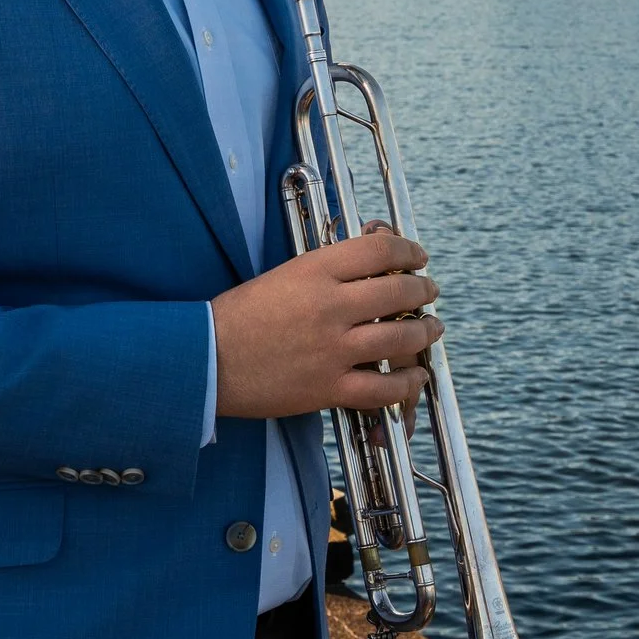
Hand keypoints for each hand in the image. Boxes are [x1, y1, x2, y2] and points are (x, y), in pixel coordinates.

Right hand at [212, 230, 440, 419]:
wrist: (207, 361)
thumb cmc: (239, 316)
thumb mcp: (283, 275)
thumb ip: (326, 270)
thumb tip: (370, 263)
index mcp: (315, 271)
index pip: (380, 250)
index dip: (408, 250)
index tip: (417, 256)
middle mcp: (330, 307)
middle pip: (399, 291)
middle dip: (423, 289)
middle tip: (428, 290)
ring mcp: (333, 350)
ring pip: (401, 338)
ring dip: (425, 332)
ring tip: (431, 328)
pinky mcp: (329, 388)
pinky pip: (386, 388)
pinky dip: (408, 382)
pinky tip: (415, 375)